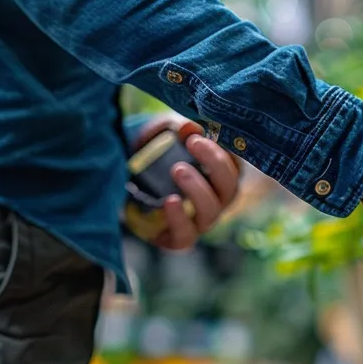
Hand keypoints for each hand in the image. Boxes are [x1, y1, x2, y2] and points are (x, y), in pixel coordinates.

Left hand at [132, 114, 241, 249]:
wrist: (126, 186)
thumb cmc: (155, 157)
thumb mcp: (164, 135)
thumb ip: (177, 128)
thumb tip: (190, 126)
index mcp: (219, 173)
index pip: (236, 162)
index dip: (227, 147)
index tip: (206, 130)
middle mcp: (216, 199)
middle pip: (229, 186)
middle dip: (215, 163)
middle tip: (194, 143)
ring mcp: (200, 220)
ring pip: (212, 210)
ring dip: (198, 189)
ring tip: (178, 169)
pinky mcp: (180, 237)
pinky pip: (187, 234)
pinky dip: (179, 218)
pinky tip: (170, 201)